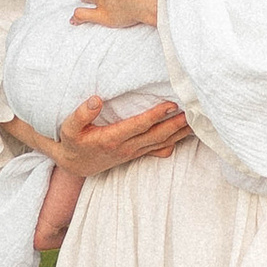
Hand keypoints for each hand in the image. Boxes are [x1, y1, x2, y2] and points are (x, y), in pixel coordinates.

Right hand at [58, 93, 187, 174]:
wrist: (75, 166)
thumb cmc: (73, 143)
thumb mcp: (69, 129)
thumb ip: (81, 114)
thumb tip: (95, 100)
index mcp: (112, 139)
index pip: (139, 126)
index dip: (156, 115)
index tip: (171, 104)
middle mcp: (127, 147)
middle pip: (158, 135)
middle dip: (177, 123)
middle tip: (194, 110)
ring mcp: (134, 152)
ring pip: (162, 143)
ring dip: (180, 132)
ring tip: (197, 120)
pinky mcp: (137, 154)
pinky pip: (160, 149)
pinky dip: (175, 142)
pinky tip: (186, 134)